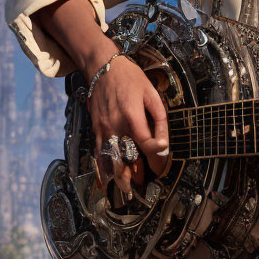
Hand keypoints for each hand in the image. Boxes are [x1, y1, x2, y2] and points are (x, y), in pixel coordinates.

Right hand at [86, 51, 168, 196]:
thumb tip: (163, 142)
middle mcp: (115, 125)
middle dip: (134, 175)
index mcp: (132, 116)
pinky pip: (98, 153)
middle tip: (142, 187)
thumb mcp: (152, 94)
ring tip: (126, 190)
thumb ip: (159, 119)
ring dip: (118, 176)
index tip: (161, 166)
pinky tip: (104, 181)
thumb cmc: (130, 78)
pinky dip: (102, 169)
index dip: (155, 158)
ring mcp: (103, 129)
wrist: (103, 67)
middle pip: (124, 157)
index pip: (145, 144)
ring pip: (109, 159)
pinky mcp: (95, 129)